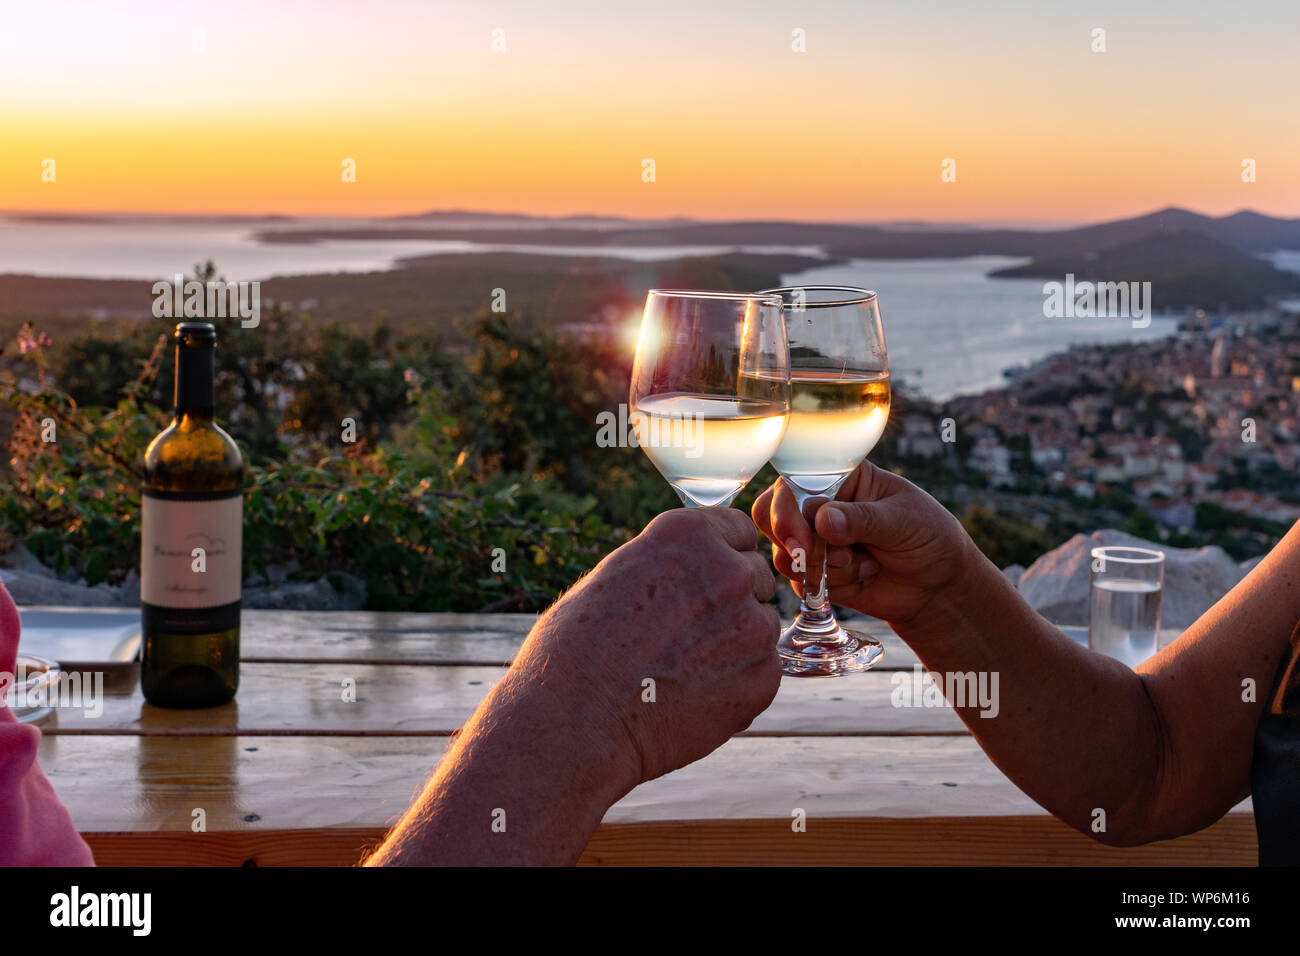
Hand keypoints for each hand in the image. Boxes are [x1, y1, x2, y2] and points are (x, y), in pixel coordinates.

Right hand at [518, 507, 781, 785]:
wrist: (576, 721)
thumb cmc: (578, 649)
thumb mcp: (619, 574)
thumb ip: (671, 563)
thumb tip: (699, 568)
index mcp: (689, 535)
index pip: (738, 529)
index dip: (720, 557)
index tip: (700, 584)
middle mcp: (730, 570)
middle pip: (754, 575)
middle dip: (729, 600)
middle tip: (684, 635)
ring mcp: (752, 624)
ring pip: (762, 624)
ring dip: (737, 642)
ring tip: (684, 670)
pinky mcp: (764, 676)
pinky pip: (764, 669)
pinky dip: (739, 683)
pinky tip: (694, 696)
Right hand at [751, 461, 976, 626]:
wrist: (939, 585)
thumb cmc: (929, 537)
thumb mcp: (904, 521)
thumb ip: (863, 519)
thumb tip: (823, 520)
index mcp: (839, 477)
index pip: (792, 482)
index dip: (785, 509)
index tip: (799, 539)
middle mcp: (818, 504)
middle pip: (770, 515)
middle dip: (792, 542)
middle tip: (816, 559)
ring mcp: (813, 540)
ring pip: (784, 554)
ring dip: (821, 568)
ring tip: (861, 565)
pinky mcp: (814, 573)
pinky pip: (800, 583)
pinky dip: (830, 588)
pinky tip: (862, 578)